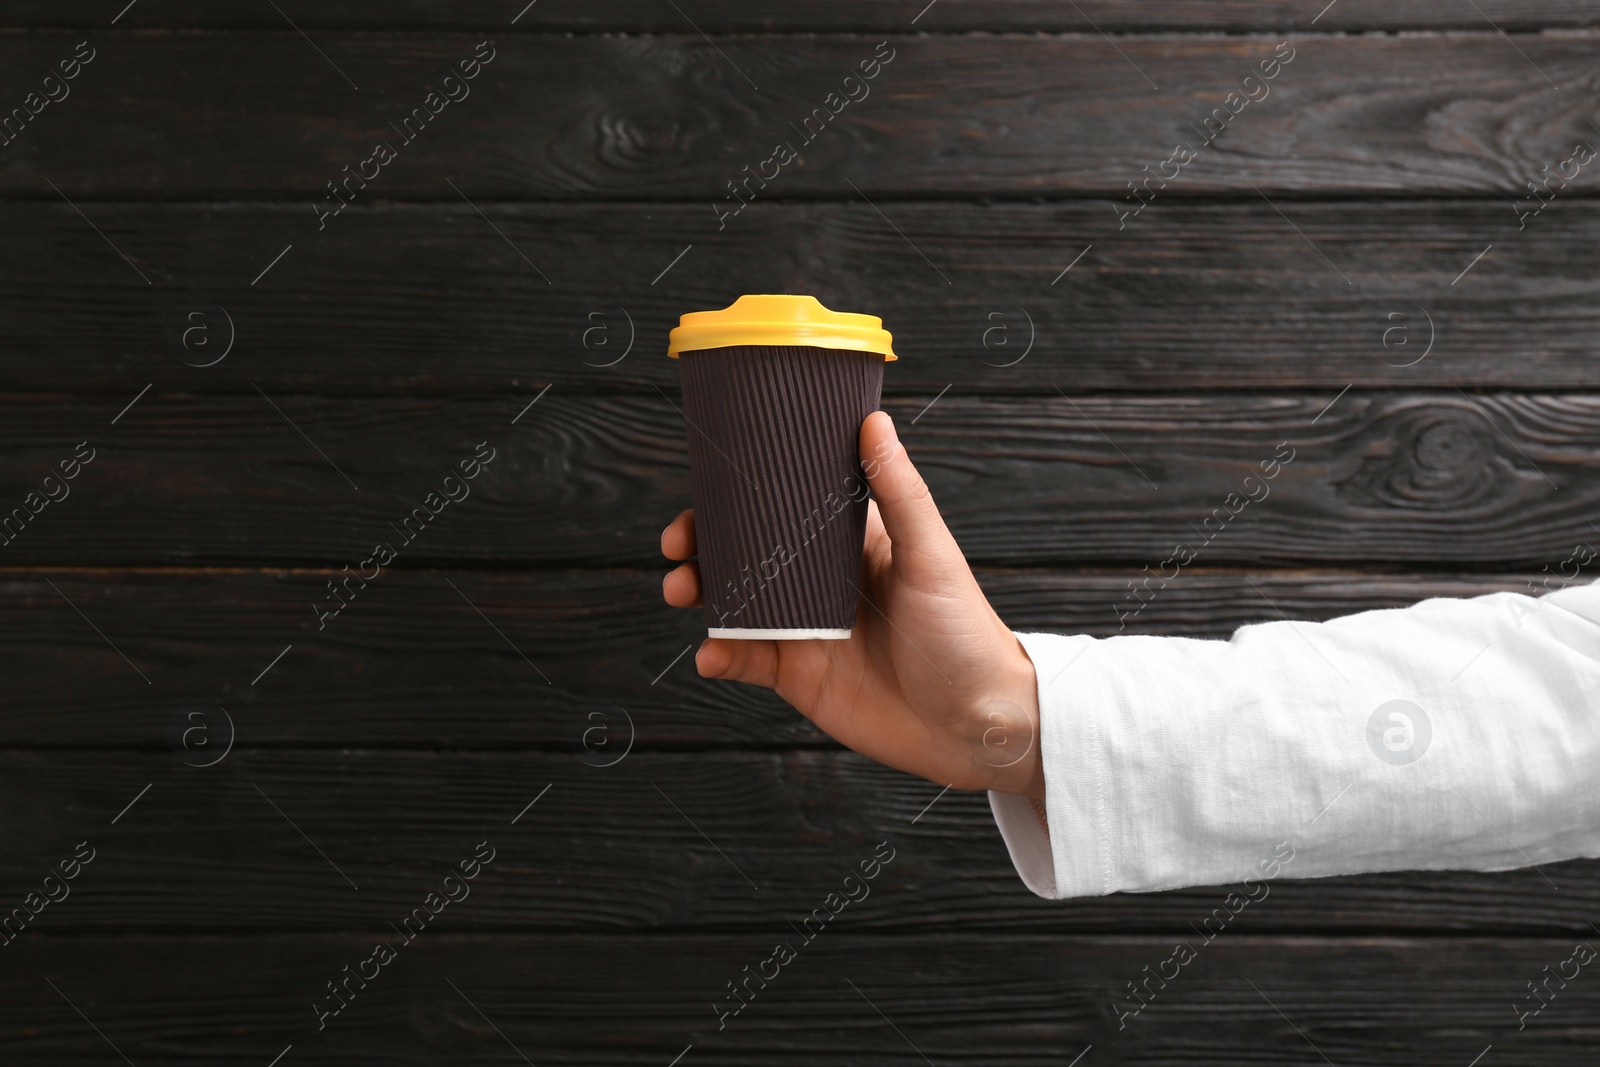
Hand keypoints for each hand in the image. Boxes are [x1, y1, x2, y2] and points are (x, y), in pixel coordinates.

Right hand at [661, 410, 1042, 797]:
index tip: (705, 489)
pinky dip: (719, 655)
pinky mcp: (797, 678)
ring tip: (680, 590)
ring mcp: (804, 630)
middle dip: (701, 545)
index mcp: (849, 544)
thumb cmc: (965, 632)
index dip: (739, 498)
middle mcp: (819, 583)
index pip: (783, 508)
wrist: (976, 722)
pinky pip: (745, 660)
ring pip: (733, 603)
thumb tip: (874, 421)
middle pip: (744, 553)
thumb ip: (900, 493)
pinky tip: (710, 654)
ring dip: (699, 593)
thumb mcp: (932, 555)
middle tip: (677, 545)